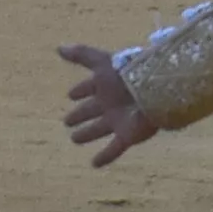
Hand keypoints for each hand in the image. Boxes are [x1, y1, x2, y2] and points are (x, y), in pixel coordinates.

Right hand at [56, 43, 160, 166]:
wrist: (154, 90)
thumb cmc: (126, 73)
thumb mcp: (102, 62)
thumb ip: (81, 55)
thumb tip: (58, 47)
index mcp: (105, 85)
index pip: (89, 88)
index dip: (80, 91)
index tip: (70, 95)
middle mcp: (110, 103)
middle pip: (92, 110)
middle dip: (80, 114)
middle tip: (67, 121)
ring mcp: (119, 120)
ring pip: (99, 128)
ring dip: (88, 134)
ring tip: (75, 139)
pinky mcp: (127, 135)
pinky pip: (114, 148)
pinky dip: (105, 157)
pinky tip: (94, 164)